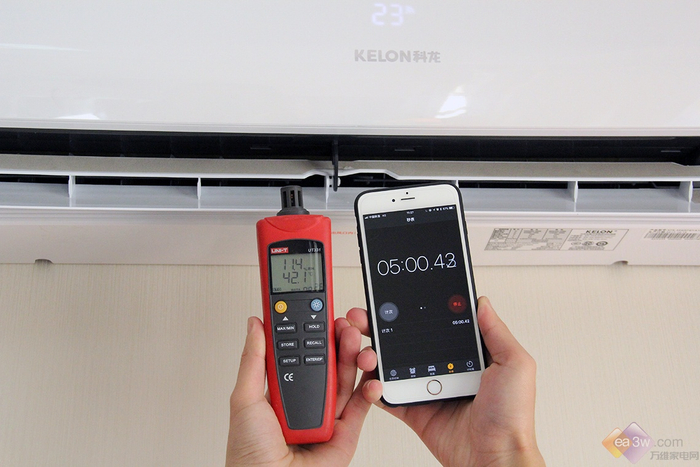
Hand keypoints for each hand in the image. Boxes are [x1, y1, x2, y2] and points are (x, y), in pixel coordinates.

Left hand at [226, 315, 370, 466]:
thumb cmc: (249, 455)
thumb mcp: (245, 399)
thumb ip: (255, 359)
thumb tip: (255, 324)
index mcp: (282, 389)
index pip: (301, 351)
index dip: (312, 330)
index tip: (320, 310)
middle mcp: (306, 399)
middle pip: (329, 361)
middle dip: (338, 339)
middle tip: (343, 322)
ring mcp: (327, 414)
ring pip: (346, 377)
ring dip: (354, 356)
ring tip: (355, 340)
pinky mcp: (346, 431)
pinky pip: (362, 405)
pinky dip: (370, 388)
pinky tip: (369, 373)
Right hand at [350, 296, 544, 466]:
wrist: (495, 458)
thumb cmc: (511, 417)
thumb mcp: (515, 365)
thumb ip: (496, 332)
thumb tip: (481, 302)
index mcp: (467, 353)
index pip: (436, 322)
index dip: (416, 309)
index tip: (397, 297)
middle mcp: (444, 366)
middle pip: (407, 339)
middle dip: (383, 325)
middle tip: (366, 317)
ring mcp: (426, 386)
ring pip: (392, 363)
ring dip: (374, 352)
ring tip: (367, 348)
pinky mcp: (413, 409)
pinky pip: (387, 394)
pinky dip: (373, 386)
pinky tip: (371, 377)